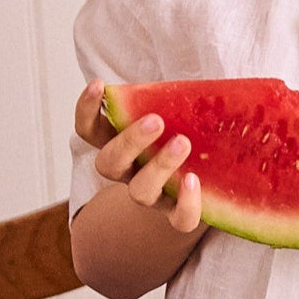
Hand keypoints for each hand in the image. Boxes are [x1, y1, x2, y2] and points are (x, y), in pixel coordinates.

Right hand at [74, 79, 203, 233]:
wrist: (211, 182)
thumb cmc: (188, 134)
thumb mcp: (178, 113)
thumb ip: (174, 98)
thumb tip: (198, 78)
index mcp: (122, 144)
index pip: (90, 130)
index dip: (86, 110)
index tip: (98, 84)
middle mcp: (130, 172)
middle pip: (109, 163)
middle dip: (129, 141)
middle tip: (156, 121)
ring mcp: (153, 196)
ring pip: (140, 191)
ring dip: (159, 166)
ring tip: (183, 143)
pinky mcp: (178, 214)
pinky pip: (178, 220)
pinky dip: (185, 203)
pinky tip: (194, 180)